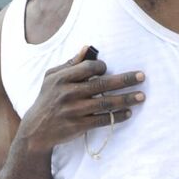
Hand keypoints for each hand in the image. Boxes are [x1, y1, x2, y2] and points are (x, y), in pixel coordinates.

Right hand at [15, 47, 147, 152]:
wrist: (36, 130)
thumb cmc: (47, 100)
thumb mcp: (51, 79)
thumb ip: (70, 64)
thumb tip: (87, 48)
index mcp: (61, 79)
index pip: (88, 67)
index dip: (101, 67)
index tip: (107, 70)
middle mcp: (68, 94)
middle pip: (102, 84)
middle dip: (125, 80)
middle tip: (142, 76)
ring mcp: (74, 111)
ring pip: (106, 102)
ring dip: (126, 99)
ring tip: (141, 96)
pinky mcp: (78, 126)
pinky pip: (103, 119)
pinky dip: (117, 116)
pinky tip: (128, 113)